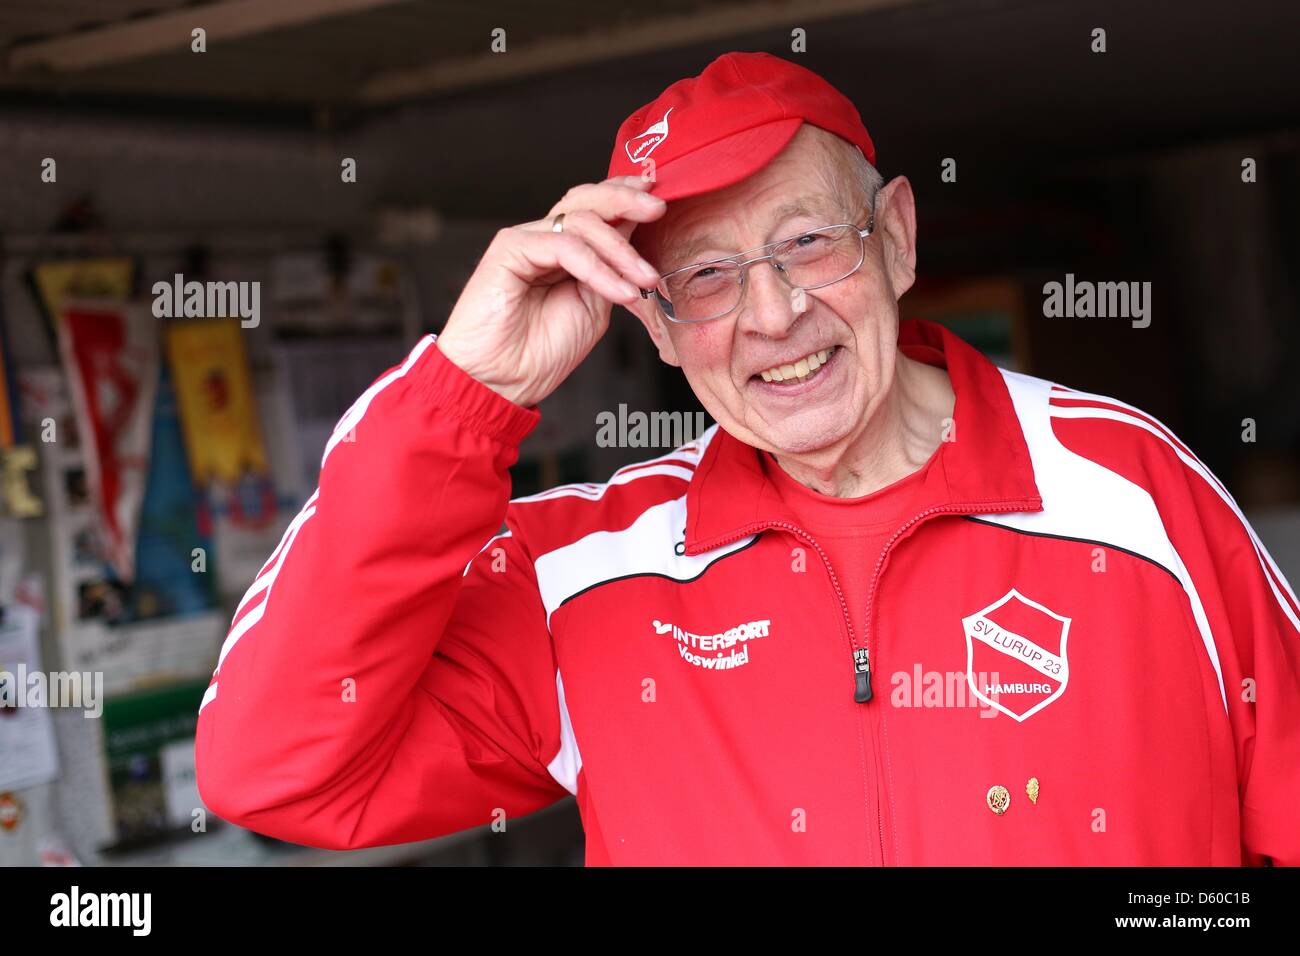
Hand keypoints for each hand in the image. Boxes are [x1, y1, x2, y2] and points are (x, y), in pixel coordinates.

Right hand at [436, 175, 665, 407]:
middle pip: (587, 201)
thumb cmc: (542, 351)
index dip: (627, 194)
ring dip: (621, 251)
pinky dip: (598, 269)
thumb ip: (612, 269)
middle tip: (658, 209)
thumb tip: (638, 233)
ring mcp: (526, 240)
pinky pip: (564, 246)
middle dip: (626, 199)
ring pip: (582, 222)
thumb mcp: (595, 304)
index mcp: (565, 249)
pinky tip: (620, 292)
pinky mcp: (509, 249)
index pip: (596, 208)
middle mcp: (544, 238)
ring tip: (644, 280)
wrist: (504, 380)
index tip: (660, 194)